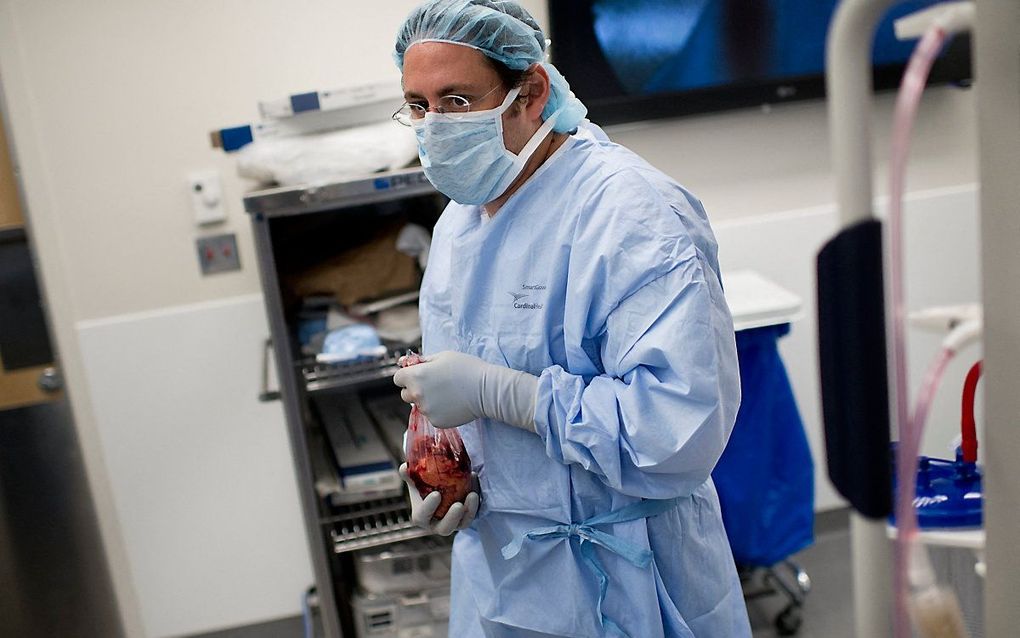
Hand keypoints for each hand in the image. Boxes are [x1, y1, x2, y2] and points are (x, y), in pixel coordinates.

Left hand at [392, 351, 538, 429]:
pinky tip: (452, 403)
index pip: (398, 378)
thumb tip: (402, 362)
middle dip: (415, 389)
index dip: (407, 375)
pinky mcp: (436, 421)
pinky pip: (431, 415)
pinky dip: (438, 411)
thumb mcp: (442, 356)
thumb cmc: (466, 368)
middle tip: (434, 384)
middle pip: (406, 394)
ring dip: (427, 400)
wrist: (486, 390)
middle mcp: (417, 394)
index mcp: (415, 376)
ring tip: (447, 393)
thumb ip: (420, 361)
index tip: (419, 375)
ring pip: (420, 405)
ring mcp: (426, 410)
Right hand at [399, 463, 478, 535]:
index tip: (436, 494)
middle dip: (452, 518)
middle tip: (458, 505)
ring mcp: (454, 523)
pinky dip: (476, 503)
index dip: (429, 508)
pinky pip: (473, 514)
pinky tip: (475, 484)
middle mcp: (437, 524)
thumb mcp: (416, 479)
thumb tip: (404, 467)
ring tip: (472, 494)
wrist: (441, 485)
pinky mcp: (466, 518)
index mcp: (421, 516)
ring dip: (469, 511)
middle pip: (445, 528)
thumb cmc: (425, 484)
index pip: (422, 516)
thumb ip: (409, 473)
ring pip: (463, 524)